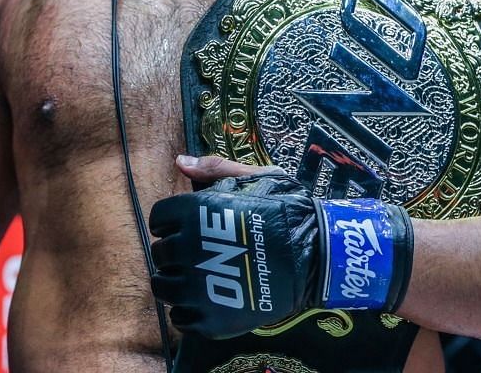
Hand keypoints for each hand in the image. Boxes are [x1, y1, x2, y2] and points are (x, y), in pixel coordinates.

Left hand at [148, 171, 412, 338]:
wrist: (321, 256)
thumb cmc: (287, 211)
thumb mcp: (254, 178)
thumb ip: (214, 169)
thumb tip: (179, 161)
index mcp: (193, 212)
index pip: (159, 219)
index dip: (172, 223)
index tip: (187, 228)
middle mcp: (187, 248)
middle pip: (161, 254)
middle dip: (176, 253)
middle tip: (198, 254)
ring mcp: (197, 287)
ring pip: (164, 287)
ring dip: (176, 283)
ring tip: (198, 279)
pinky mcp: (211, 319)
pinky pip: (181, 318)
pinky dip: (188, 312)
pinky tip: (206, 302)